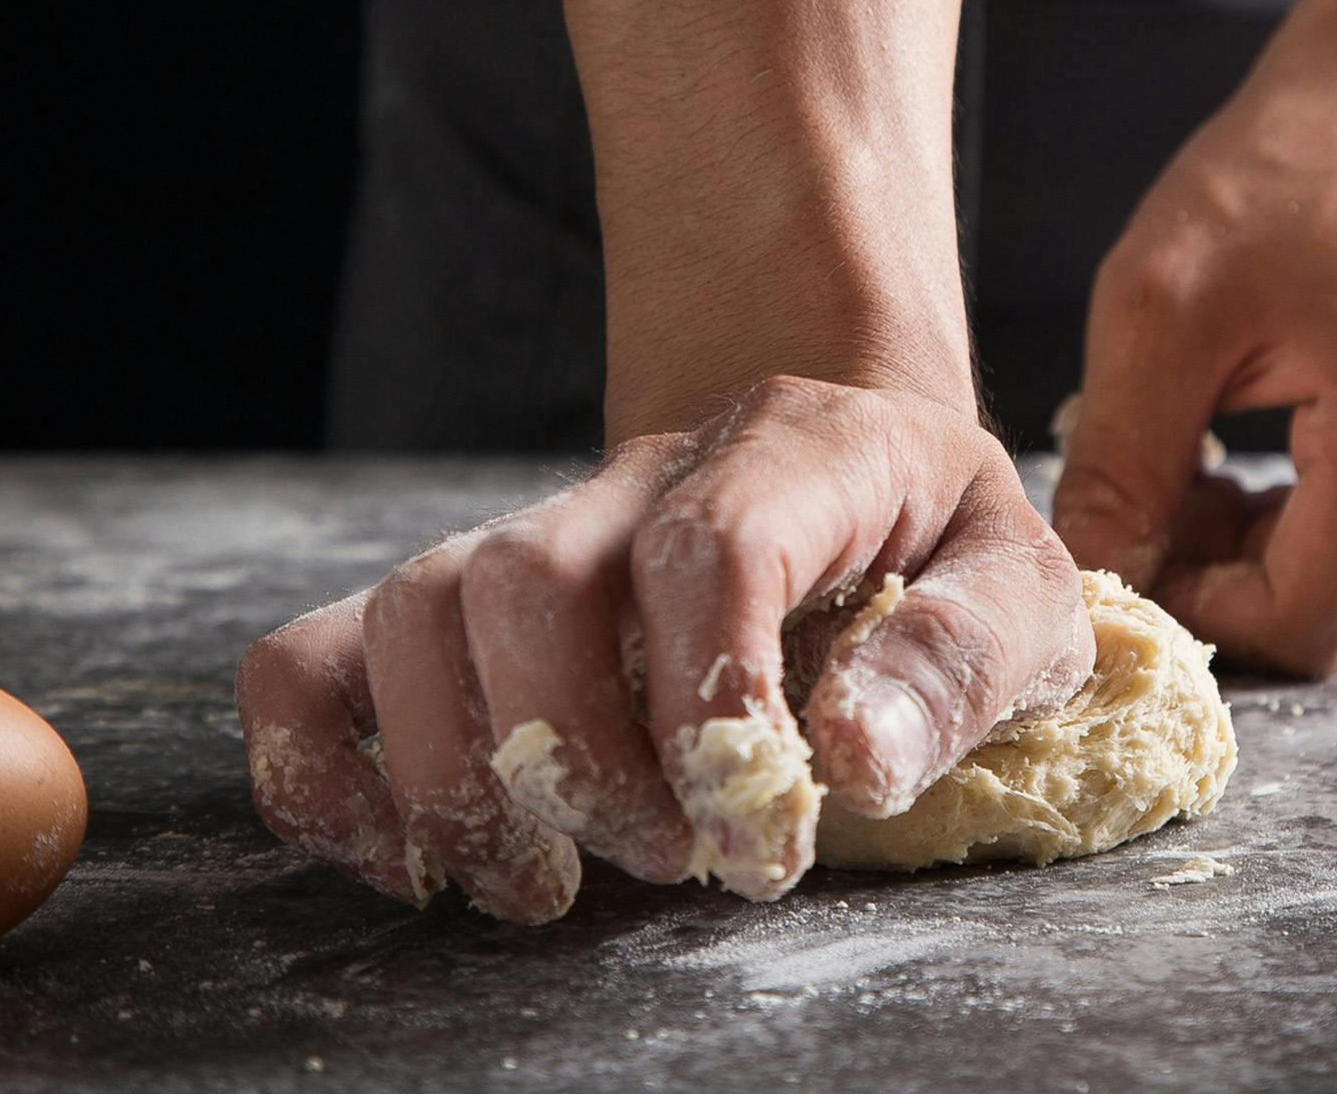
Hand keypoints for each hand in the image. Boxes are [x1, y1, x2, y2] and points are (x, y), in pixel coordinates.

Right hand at [237, 376, 1091, 918]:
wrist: (849, 458)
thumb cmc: (933, 539)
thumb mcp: (1017, 584)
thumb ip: (962, 656)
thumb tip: (852, 757)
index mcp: (796, 452)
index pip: (713, 544)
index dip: (714, 702)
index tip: (758, 844)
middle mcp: (644, 476)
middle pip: (531, 573)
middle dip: (579, 755)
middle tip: (664, 859)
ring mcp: (543, 530)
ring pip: (415, 605)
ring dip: (456, 774)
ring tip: (544, 883)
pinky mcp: (469, 598)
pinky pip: (322, 648)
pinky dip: (319, 759)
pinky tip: (400, 856)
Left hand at [1051, 36, 1336, 678]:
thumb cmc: (1284, 175)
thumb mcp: (1160, 305)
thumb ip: (1121, 464)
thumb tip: (1094, 585)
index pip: (1303, 620)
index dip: (1192, 605)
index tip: (1122, 533)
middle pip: (1324, 606)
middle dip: (1215, 563)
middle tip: (1148, 466)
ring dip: (1253, 535)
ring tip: (1201, 429)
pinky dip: (1303, 510)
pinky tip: (1261, 428)